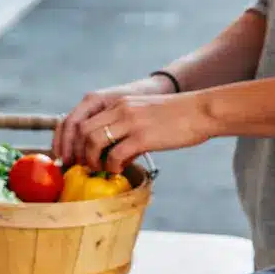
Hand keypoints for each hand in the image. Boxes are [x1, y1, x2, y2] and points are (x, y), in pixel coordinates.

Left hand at [74, 92, 214, 173]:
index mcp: (119, 104)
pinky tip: (119, 170)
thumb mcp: (144, 115)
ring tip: (102, 169)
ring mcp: (131, 122)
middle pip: (82, 130)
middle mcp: (120, 109)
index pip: (82, 119)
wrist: (203, 111)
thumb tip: (113, 155)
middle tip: (86, 166)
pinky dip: (112, 166)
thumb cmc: (178, 117)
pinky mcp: (143, 136)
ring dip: (93, 160)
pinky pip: (115, 154)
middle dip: (78, 152)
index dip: (71, 141)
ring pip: (93, 141)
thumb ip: (125, 129)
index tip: (72, 157)